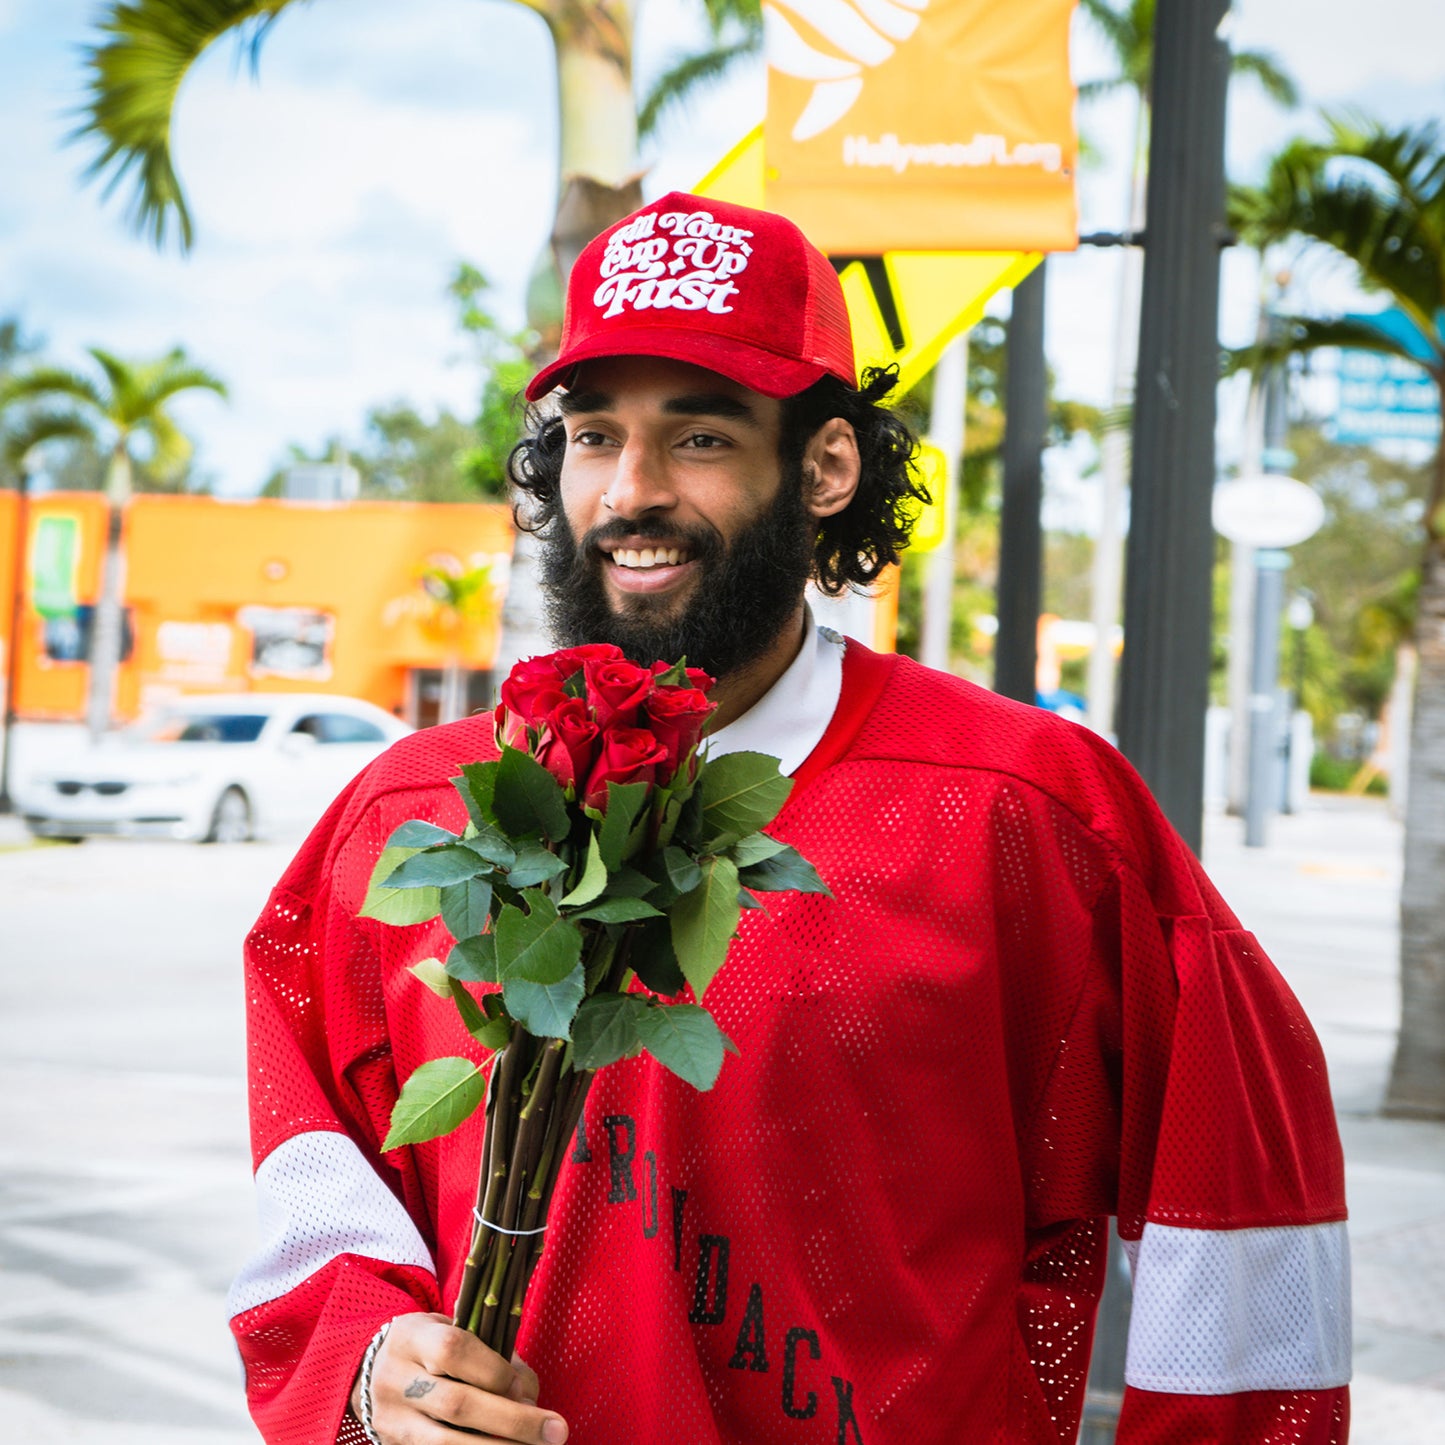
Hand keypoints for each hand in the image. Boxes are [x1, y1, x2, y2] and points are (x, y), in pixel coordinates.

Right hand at [352, 1312, 567, 1443]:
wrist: (372, 1371)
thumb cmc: (429, 1345)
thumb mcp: (452, 1328)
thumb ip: (491, 1353)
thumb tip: (528, 1395)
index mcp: (412, 1337)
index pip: (453, 1350)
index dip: (493, 1370)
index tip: (524, 1388)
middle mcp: (396, 1379)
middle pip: (457, 1404)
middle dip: (512, 1421)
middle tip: (556, 1432)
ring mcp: (392, 1420)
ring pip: (445, 1443)